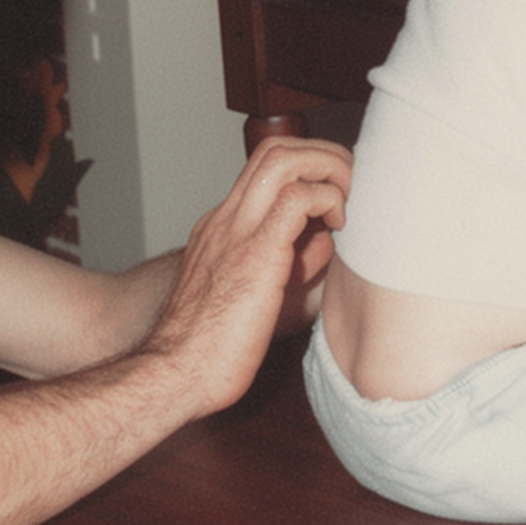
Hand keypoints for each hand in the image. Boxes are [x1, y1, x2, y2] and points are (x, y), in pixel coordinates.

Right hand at [141, 137, 349, 415]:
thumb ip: (289, 263)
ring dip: (327, 167)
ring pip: (283, 158)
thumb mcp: (254, 296)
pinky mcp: (255, 252)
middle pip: (273, 149)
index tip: (336, 189)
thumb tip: (325, 243)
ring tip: (347, 197)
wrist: (174, 374)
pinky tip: (337, 226)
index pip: (264, 170)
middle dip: (323, 154)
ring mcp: (236, 231)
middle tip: (351, 184)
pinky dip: (327, 199)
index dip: (308, 167)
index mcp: (221, 229)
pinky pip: (298, 197)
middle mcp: (225, 219)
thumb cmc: (213, 352)